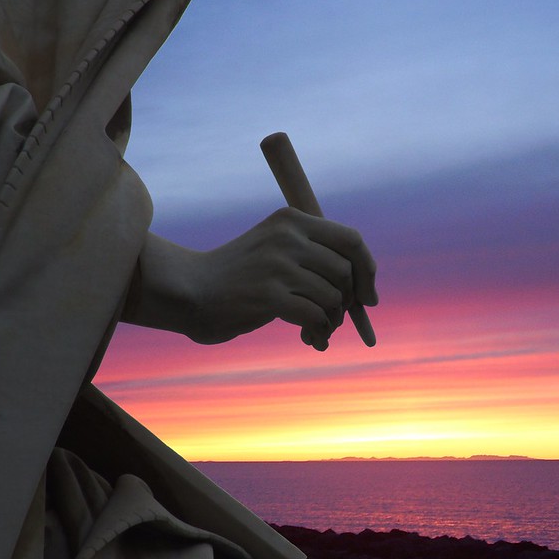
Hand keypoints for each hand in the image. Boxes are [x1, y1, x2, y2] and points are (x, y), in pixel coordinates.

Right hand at [126, 208, 377, 348]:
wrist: (190, 290)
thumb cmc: (238, 276)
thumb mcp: (275, 249)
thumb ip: (312, 255)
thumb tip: (362, 284)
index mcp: (292, 220)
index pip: (351, 239)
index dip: (367, 269)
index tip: (368, 296)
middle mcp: (288, 237)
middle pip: (346, 271)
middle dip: (349, 302)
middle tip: (337, 319)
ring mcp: (278, 265)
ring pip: (333, 296)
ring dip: (333, 320)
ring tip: (320, 330)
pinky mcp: (269, 294)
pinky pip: (316, 316)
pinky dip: (320, 331)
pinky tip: (312, 338)